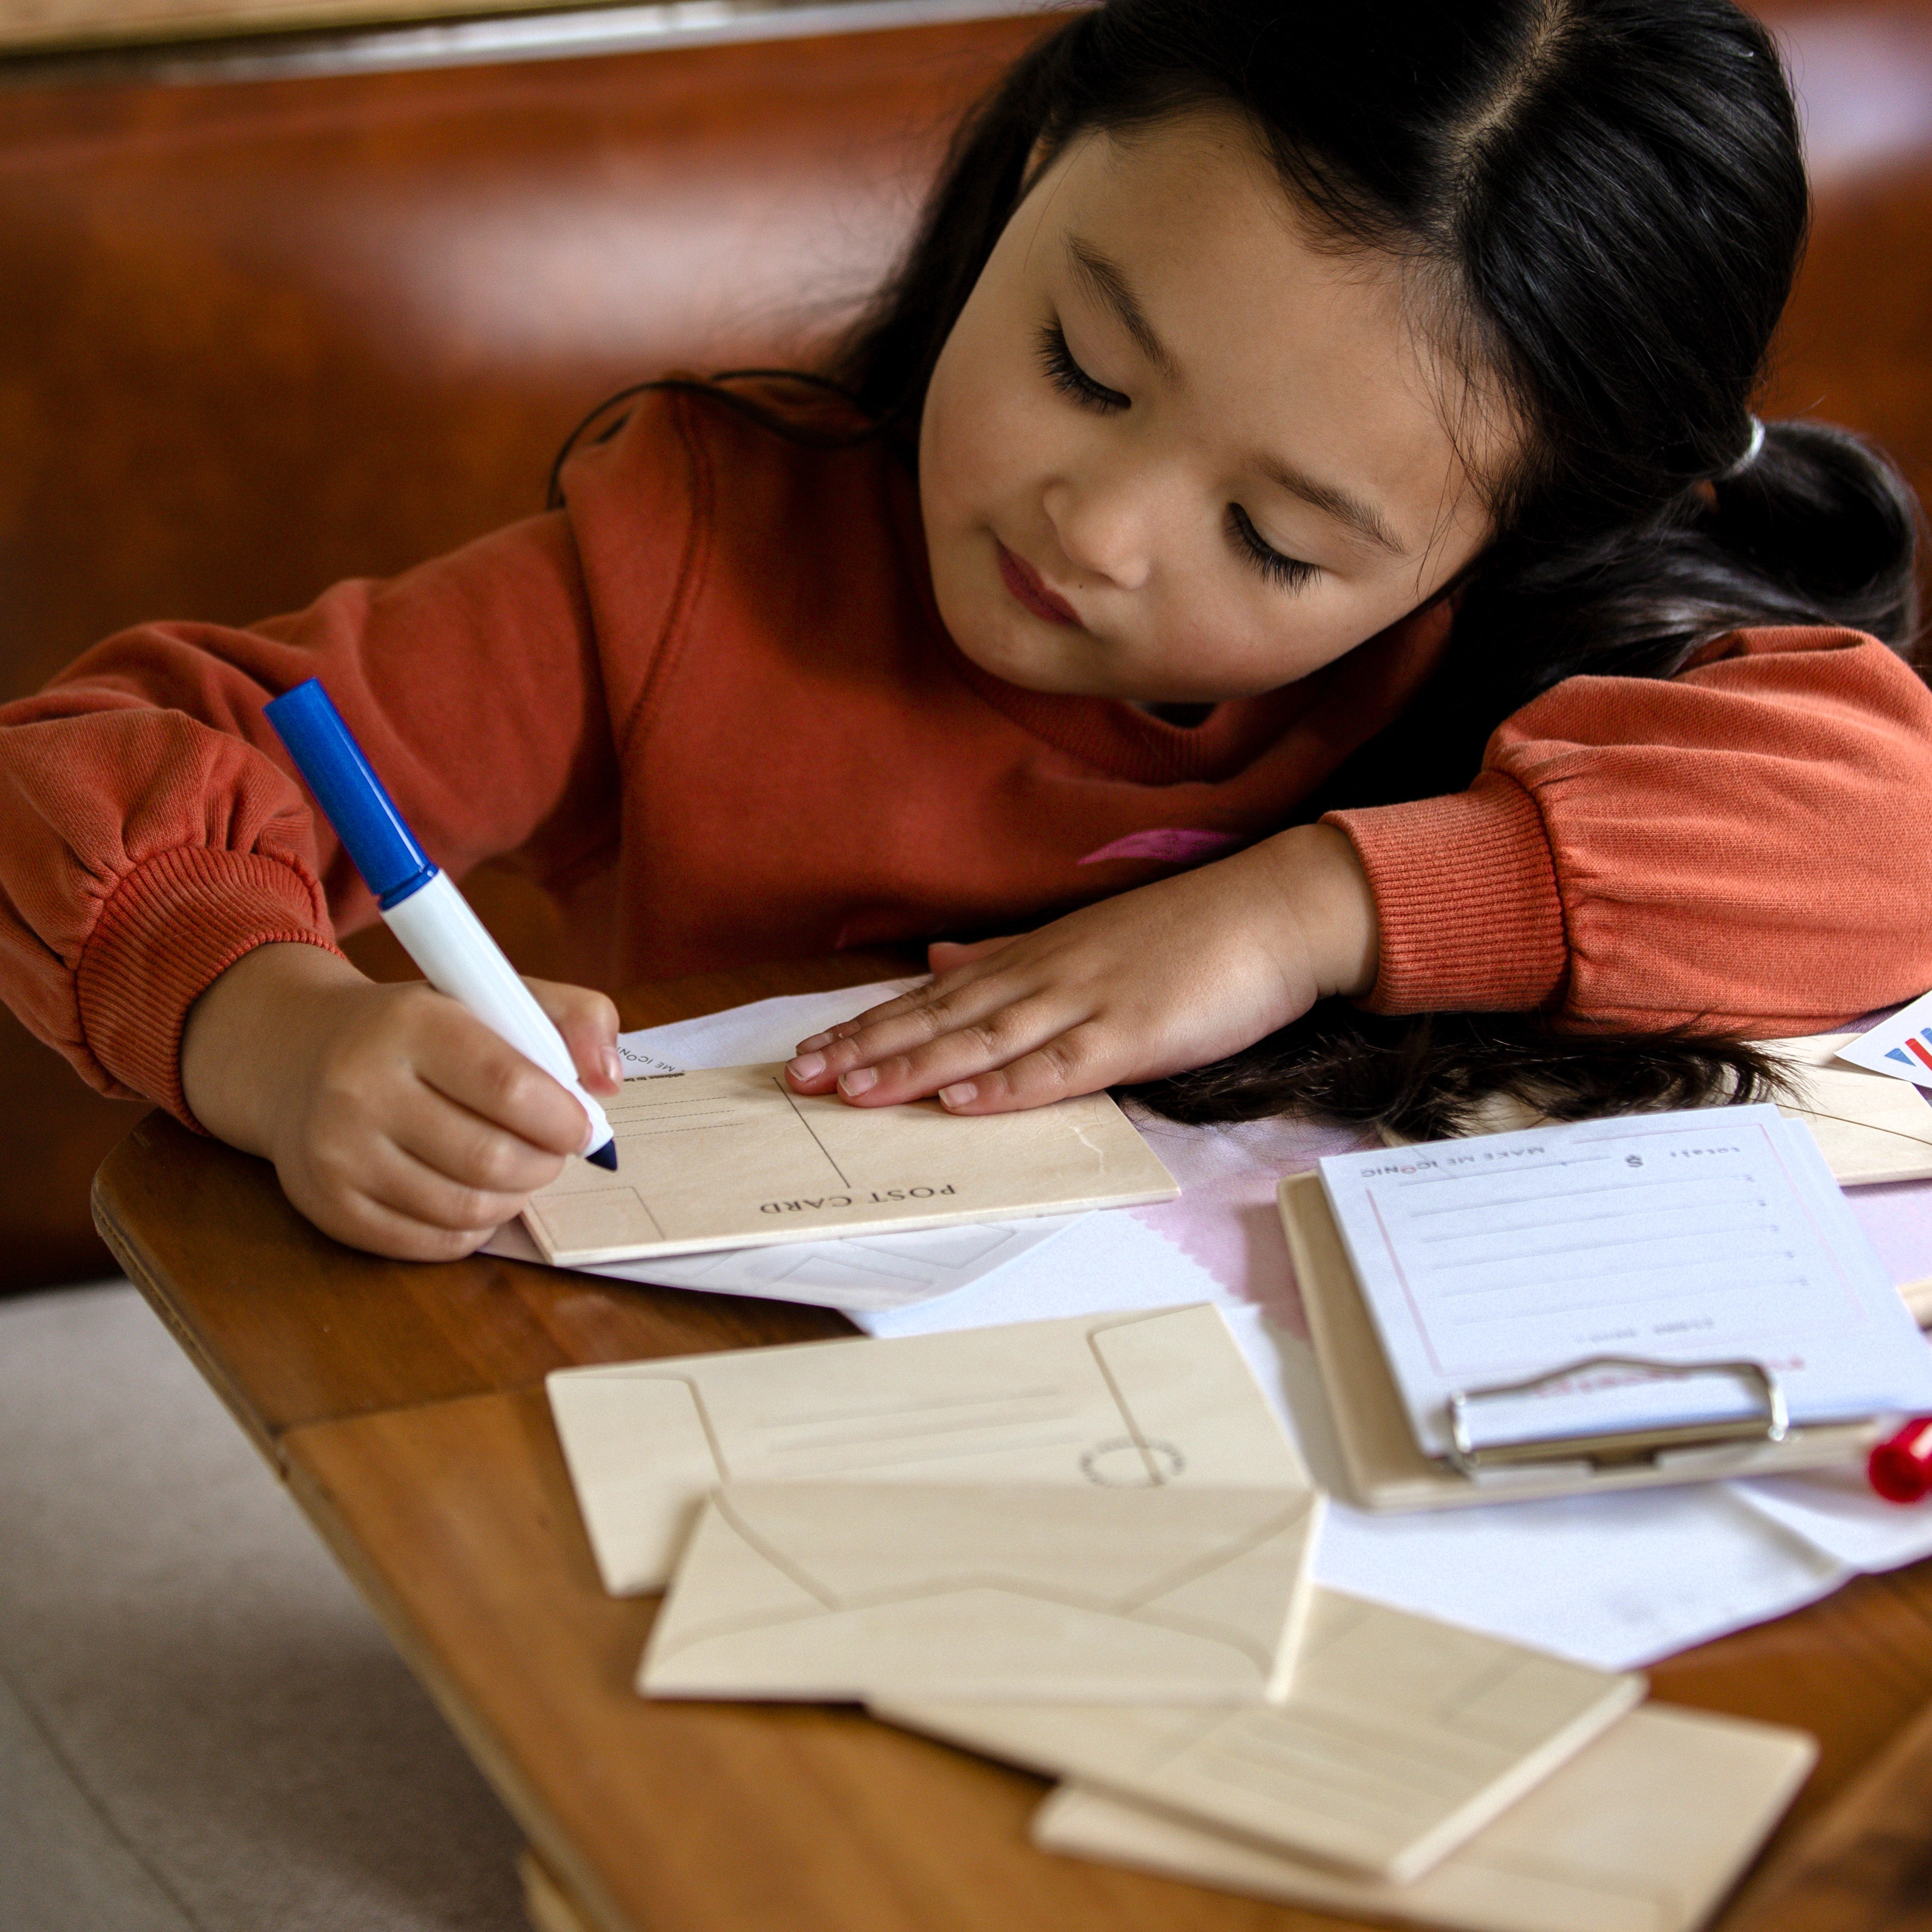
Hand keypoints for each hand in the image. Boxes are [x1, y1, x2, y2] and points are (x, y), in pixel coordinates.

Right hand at [181, 942, 622, 1259]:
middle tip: (550, 1150)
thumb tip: (607, 1082)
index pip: (508, 1086)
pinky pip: (431, 1242)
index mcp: (411, 1025)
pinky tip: (474, 1193)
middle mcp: (361, 1088)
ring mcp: (338, 1153)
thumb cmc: (420, 1029)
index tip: (583, 1125)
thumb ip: (573, 1019)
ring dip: (513, 1197)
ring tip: (515, 1169)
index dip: (563, 1118)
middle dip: (544, 1163)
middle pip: (491, 1159)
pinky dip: (473, 1227)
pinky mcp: (329, 1205)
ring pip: (466, 1208)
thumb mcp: (494, 995)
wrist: (299, 1055)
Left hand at [784, 823, 1378, 1112]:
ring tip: (853, 1093)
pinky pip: (1060, 1065)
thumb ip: (1009, 953)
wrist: (1274, 910)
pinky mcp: (1133, 1033)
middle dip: (867, 1048)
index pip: (934, 996)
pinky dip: (1008, 1085)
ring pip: (984, 1040)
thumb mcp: (1085, 937)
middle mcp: (1045, 976)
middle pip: (941, 1017)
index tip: (808, 1048)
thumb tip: (940, 955)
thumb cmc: (1186, 932)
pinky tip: (962, 1102)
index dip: (869, 1024)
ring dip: (916, 1068)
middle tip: (797, 1077)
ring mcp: (1087, 1002)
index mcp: (1034, 958)